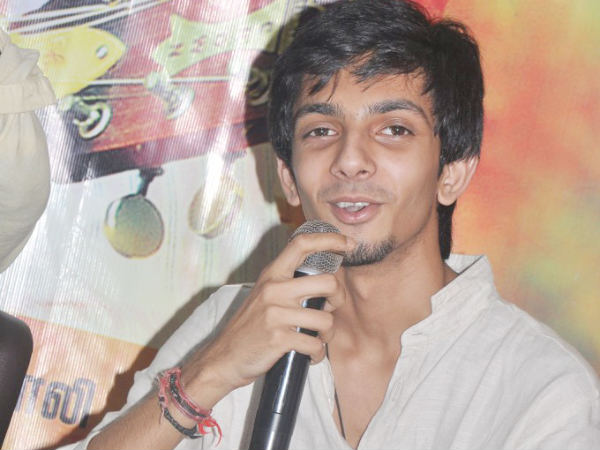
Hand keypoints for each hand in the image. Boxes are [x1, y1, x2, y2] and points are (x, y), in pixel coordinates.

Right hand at [181, 231, 354, 402]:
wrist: (223, 358)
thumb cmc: (249, 328)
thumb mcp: (264, 295)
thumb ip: (288, 284)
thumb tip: (327, 282)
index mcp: (272, 274)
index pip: (302, 244)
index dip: (330, 240)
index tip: (348, 244)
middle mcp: (274, 289)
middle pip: (327, 283)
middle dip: (340, 298)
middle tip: (333, 309)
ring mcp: (276, 313)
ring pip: (326, 320)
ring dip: (327, 335)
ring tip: (317, 339)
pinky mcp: (279, 338)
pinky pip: (315, 345)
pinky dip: (316, 354)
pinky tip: (308, 355)